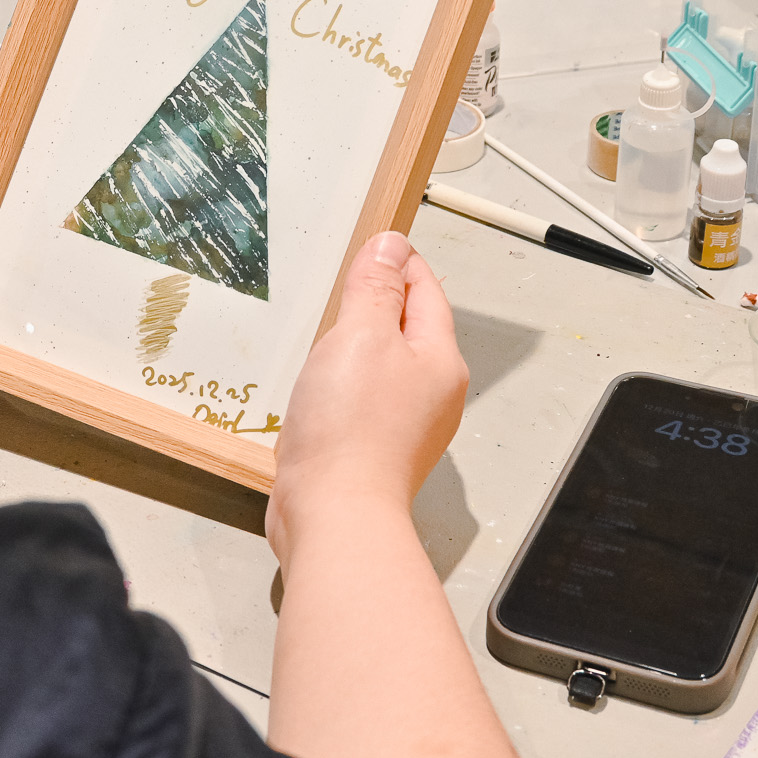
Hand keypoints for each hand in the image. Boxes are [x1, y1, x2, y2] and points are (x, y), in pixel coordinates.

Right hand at [267, 231, 467, 569]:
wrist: (335, 513)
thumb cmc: (351, 429)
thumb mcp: (360, 334)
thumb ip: (375, 287)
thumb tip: (390, 246)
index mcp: (440, 360)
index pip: (426, 292)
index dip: (399, 262)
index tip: (374, 243)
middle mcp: (432, 395)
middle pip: (409, 330)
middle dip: (378, 303)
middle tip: (345, 280)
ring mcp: (404, 427)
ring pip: (384, 367)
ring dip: (356, 346)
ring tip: (327, 330)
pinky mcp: (373, 452)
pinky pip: (362, 401)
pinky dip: (342, 384)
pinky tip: (318, 386)